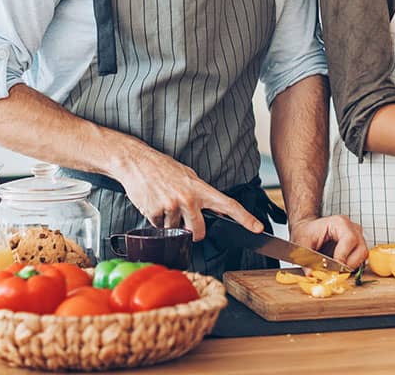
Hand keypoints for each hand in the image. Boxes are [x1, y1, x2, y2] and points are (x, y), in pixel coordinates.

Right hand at [112, 146, 261, 241]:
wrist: (136, 161)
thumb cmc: (163, 168)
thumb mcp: (188, 176)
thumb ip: (202, 194)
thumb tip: (218, 211)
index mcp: (200, 188)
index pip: (228, 205)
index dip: (245, 218)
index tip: (258, 228)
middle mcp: (188, 198)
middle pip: (199, 231)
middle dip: (193, 232)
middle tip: (185, 222)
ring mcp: (171, 206)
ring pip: (175, 230)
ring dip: (170, 223)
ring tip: (163, 202)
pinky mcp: (155, 212)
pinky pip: (159, 227)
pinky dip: (156, 220)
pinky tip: (153, 203)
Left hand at [288, 215, 369, 269]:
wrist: (308, 229)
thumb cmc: (307, 232)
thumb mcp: (302, 243)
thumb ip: (306, 258)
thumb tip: (310, 273)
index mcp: (340, 223)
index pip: (349, 240)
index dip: (343, 256)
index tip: (334, 269)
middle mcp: (352, 228)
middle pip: (361, 250)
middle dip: (348, 265)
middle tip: (335, 272)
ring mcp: (357, 237)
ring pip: (363, 256)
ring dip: (350, 267)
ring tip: (335, 270)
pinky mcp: (357, 247)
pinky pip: (360, 259)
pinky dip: (351, 266)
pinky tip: (339, 268)